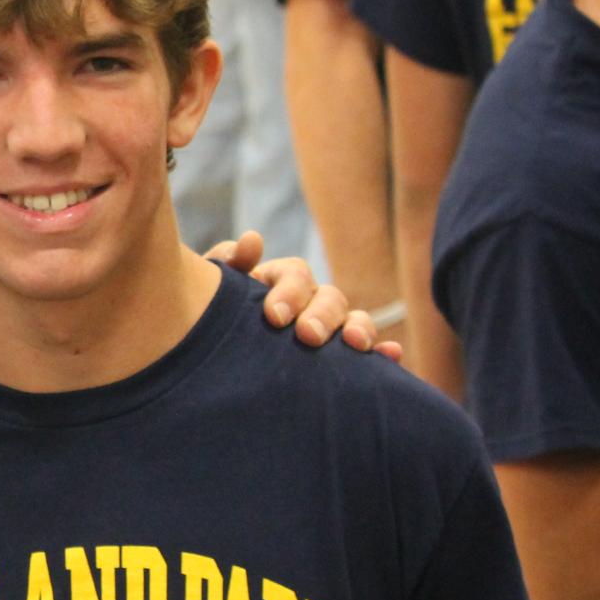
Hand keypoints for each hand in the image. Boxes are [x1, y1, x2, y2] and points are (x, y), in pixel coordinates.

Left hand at [203, 230, 400, 359]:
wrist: (207, 355)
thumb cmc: (208, 317)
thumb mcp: (211, 291)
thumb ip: (227, 263)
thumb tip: (253, 240)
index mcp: (278, 282)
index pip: (294, 275)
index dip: (288, 291)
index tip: (273, 316)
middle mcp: (308, 302)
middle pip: (328, 298)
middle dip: (322, 315)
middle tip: (308, 335)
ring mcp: (327, 329)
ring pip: (352, 320)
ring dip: (358, 328)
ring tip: (355, 343)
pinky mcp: (338, 359)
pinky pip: (368, 352)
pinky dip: (383, 351)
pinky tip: (392, 355)